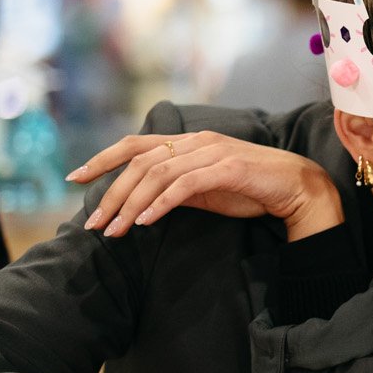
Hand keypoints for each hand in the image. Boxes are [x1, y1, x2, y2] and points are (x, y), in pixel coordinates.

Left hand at [69, 132, 343, 241]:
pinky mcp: (227, 168)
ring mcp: (212, 152)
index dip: (102, 159)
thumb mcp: (206, 189)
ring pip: (157, 175)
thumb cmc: (252, 189)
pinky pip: (184, 186)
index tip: (75, 179)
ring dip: (130, 204)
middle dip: (111, 194)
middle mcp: (196, 141)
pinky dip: (160, 204)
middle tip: (93, 224)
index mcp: (188, 141)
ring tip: (114, 231)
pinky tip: (144, 223)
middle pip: (139, 162)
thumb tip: (142, 202)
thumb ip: (176, 188)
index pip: (135, 144)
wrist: (297, 188)